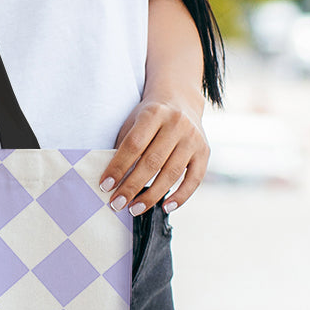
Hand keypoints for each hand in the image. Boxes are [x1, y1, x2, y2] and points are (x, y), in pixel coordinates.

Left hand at [97, 96, 209, 215]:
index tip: (105, 186)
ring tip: (134, 209)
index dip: (118, 167)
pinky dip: (181, 196)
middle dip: (132, 186)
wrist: (180, 100)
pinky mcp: (205, 152)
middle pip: (152, 162)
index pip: (133, 145)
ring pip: (171, 173)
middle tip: (117, 203)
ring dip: (151, 196)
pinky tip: (166, 208)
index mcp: (154, 113)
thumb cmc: (148, 118)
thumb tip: (112, 181)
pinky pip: (194, 179)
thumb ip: (125, 146)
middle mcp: (176, 124)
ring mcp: (193, 138)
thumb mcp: (133, 122)